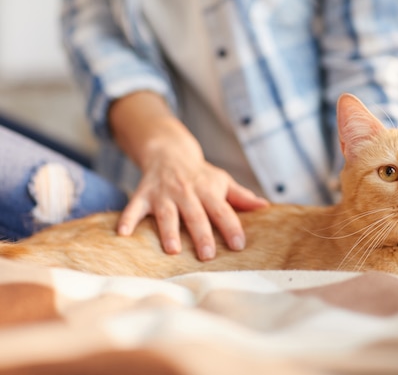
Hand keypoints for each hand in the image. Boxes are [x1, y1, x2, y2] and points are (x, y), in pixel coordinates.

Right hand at [109, 91, 268, 259]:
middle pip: (196, 215)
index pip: (223, 211)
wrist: (170, 151)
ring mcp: (163, 194)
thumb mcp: (223, 181)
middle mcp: (186, 192)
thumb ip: (242, 197)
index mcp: (209, 190)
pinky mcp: (143, 194)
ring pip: (167, 214)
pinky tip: (123, 234)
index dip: (231, 227)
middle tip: (207, 255)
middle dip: (202, 234)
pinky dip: (128, 219)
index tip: (239, 245)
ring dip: (169, 231)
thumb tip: (265, 207)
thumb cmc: (201, 174)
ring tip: (173, 250)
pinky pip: (134, 207)